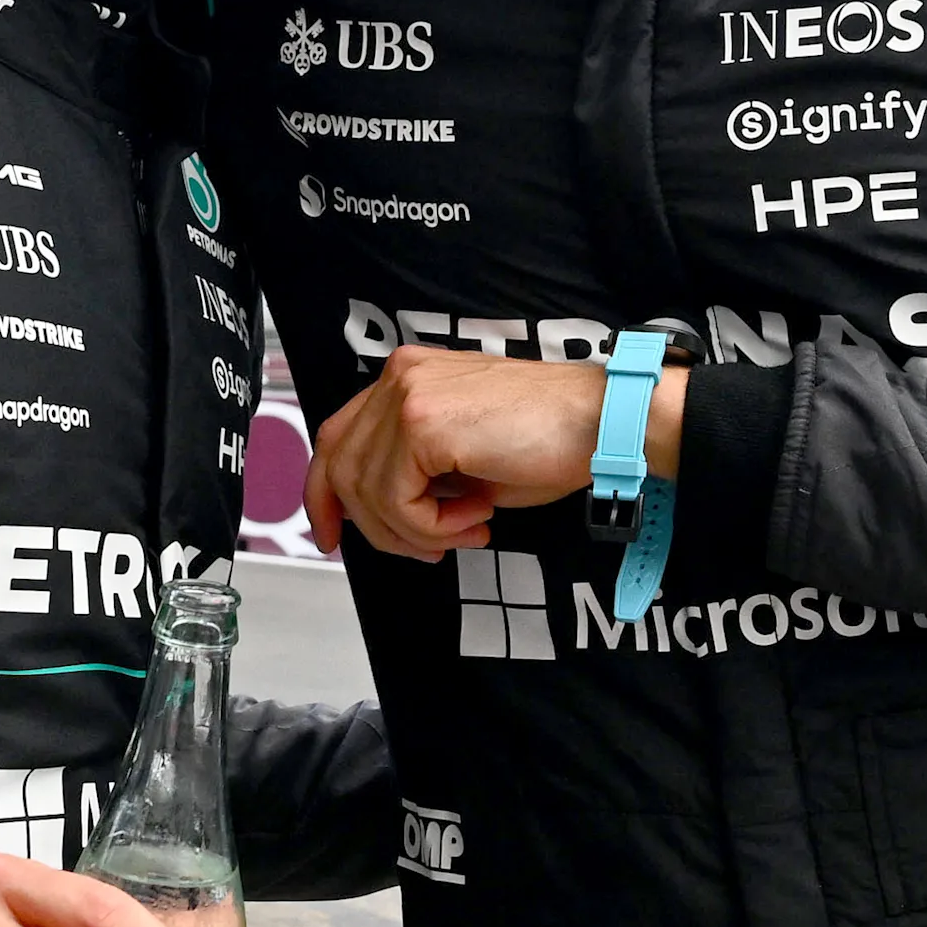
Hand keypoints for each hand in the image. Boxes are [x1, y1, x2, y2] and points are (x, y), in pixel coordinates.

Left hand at [303, 346, 686, 560]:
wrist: (601, 425)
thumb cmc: (550, 441)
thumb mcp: (464, 459)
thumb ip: (417, 472)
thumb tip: (385, 515)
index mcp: (408, 377)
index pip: (337, 437)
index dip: (325, 492)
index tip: (331, 536)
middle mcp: (400, 377)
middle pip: (341, 466)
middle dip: (374, 526)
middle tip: (429, 548)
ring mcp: (407, 395)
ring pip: (367, 492)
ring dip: (415, 530)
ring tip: (469, 528)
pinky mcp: (422, 422)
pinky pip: (396, 500)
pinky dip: (432, 526)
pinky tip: (477, 516)